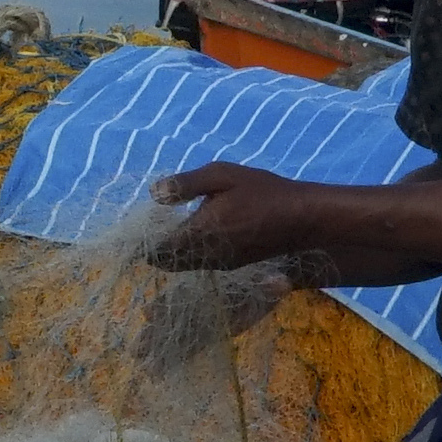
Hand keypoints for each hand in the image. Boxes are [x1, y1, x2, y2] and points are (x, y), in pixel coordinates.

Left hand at [148, 162, 327, 273]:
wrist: (302, 220)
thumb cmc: (261, 192)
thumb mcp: (222, 176)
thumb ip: (185, 185)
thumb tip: (153, 193)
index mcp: (198, 234)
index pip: (156, 251)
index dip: (143, 243)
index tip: (139, 229)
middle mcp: (206, 257)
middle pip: (168, 262)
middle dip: (157, 249)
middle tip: (156, 226)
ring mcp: (221, 265)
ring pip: (185, 265)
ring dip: (176, 251)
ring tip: (176, 226)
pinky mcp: (233, 266)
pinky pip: (203, 263)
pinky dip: (194, 252)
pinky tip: (202, 232)